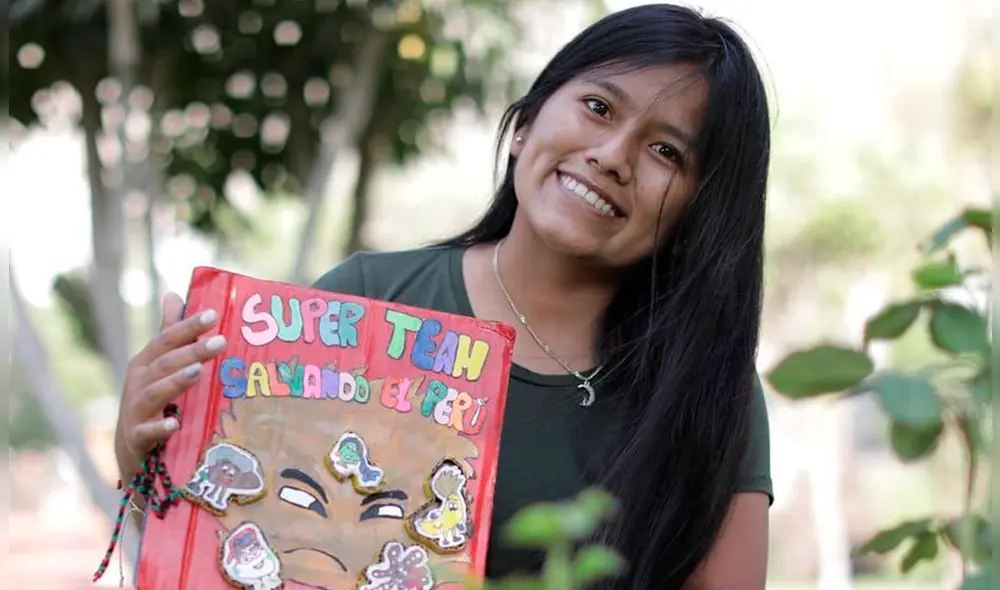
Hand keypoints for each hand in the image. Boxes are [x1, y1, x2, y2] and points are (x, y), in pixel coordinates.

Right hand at [114, 292, 226, 477]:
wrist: (130, 448)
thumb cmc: (150, 398)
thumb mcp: (156, 364)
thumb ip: (169, 332)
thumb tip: (174, 294)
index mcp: (145, 362)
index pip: (166, 339)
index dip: (188, 326)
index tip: (214, 315)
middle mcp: (138, 382)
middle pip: (166, 363)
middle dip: (192, 351)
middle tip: (221, 343)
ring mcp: (136, 410)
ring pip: (156, 392)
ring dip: (176, 382)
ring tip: (198, 372)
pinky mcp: (137, 437)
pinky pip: (148, 432)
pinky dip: (160, 428)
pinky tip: (174, 424)